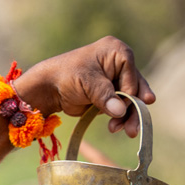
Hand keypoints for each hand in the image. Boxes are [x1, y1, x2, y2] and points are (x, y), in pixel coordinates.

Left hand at [12, 36, 154, 137]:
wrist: (49, 89)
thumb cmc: (66, 76)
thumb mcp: (87, 83)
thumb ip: (105, 96)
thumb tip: (120, 110)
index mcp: (117, 52)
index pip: (132, 75)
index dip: (129, 93)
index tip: (121, 106)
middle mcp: (120, 64)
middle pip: (136, 88)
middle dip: (135, 109)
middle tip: (134, 128)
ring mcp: (116, 80)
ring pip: (131, 100)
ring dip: (129, 116)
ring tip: (128, 132)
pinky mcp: (111, 94)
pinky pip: (121, 107)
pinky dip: (120, 118)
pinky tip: (115, 127)